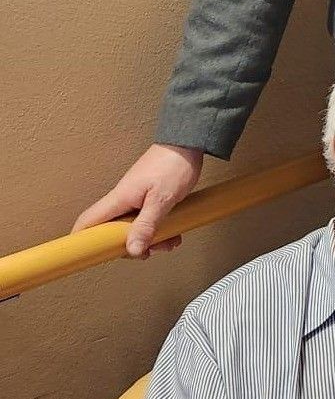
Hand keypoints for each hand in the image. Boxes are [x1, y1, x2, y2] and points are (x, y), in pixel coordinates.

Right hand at [72, 144, 202, 256]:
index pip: (88, 221)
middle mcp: (123, 199)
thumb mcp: (161, 200)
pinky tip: (173, 231)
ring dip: (149, 238)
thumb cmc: (173, 164)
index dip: (82, 240)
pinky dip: (158, 229)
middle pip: (112, 231)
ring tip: (169, 241)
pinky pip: (146, 219)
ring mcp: (135, 198)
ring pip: (133, 227)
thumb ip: (146, 226)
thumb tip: (133, 250)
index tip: (88, 256)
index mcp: (119, 198)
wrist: (188, 142)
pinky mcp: (148, 197)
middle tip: (148, 251)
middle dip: (129, 245)